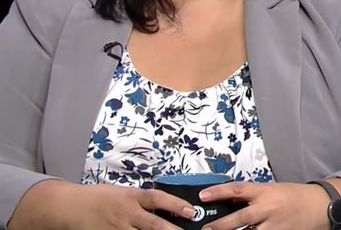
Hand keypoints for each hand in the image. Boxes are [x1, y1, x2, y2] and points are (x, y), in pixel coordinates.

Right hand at [8, 179, 193, 229]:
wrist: (69, 206)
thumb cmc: (100, 198)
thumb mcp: (123, 193)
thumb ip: (143, 202)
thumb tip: (169, 209)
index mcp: (131, 197)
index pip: (157, 198)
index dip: (175, 204)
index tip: (191, 212)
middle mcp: (126, 213)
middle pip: (153, 224)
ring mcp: (116, 228)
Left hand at [196, 180, 340, 229]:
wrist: (321, 206)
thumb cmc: (295, 196)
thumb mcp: (273, 189)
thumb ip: (253, 195)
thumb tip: (230, 199)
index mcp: (266, 192)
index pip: (238, 189)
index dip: (219, 192)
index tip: (203, 196)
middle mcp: (269, 208)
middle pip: (240, 218)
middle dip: (220, 226)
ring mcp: (276, 226)